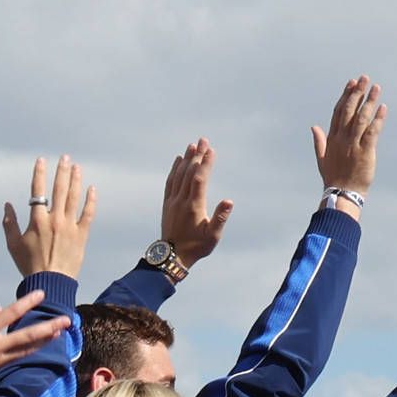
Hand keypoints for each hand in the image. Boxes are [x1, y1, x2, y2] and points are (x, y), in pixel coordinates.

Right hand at [0, 288, 76, 388]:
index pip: (9, 313)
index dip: (26, 303)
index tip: (41, 293)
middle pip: (27, 334)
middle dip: (49, 327)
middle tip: (66, 320)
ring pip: (27, 348)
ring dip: (45, 339)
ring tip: (60, 331)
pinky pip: (20, 357)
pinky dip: (33, 350)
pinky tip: (43, 346)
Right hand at [3, 158, 95, 281]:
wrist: (51, 283)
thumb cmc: (29, 266)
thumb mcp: (13, 245)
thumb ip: (9, 223)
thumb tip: (7, 205)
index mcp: (37, 221)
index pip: (38, 191)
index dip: (39, 173)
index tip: (41, 160)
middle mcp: (54, 220)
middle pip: (59, 189)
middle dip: (62, 171)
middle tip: (65, 158)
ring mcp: (69, 227)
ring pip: (74, 198)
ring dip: (75, 180)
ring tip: (77, 167)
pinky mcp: (81, 235)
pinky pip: (88, 214)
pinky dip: (90, 201)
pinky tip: (92, 189)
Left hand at [157, 139, 230, 264]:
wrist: (172, 256)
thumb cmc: (196, 247)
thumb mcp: (212, 236)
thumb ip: (220, 218)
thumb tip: (229, 201)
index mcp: (194, 206)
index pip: (199, 179)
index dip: (205, 163)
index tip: (211, 150)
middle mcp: (181, 200)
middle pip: (189, 172)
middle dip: (197, 155)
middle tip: (203, 140)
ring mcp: (172, 201)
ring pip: (179, 175)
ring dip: (186, 159)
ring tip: (192, 145)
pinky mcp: (167, 203)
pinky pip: (170, 182)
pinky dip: (174, 169)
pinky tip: (178, 160)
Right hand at [313, 76, 383, 199]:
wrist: (343, 194)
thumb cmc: (334, 178)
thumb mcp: (321, 158)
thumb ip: (318, 141)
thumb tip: (314, 126)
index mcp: (332, 138)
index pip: (338, 111)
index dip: (346, 95)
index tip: (352, 83)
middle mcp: (342, 138)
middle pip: (349, 110)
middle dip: (357, 92)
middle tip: (364, 78)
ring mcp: (353, 144)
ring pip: (361, 118)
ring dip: (369, 101)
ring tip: (376, 87)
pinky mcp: (365, 151)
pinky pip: (372, 131)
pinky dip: (378, 119)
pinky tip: (383, 108)